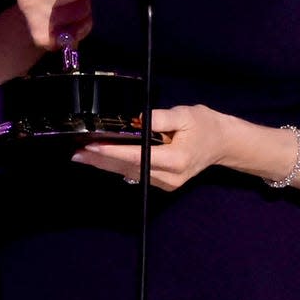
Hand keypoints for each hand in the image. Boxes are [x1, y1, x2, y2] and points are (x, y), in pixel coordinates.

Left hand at [72, 104, 230, 191]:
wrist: (222, 144)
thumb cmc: (205, 126)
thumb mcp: (185, 115)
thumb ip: (159, 118)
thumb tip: (135, 120)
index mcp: (176, 159)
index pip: (138, 155)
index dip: (113, 151)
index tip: (92, 146)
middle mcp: (169, 177)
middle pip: (128, 168)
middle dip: (101, 160)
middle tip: (76, 152)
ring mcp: (166, 184)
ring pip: (129, 173)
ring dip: (104, 165)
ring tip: (81, 155)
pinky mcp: (162, 184)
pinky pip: (135, 174)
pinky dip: (117, 166)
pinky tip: (100, 159)